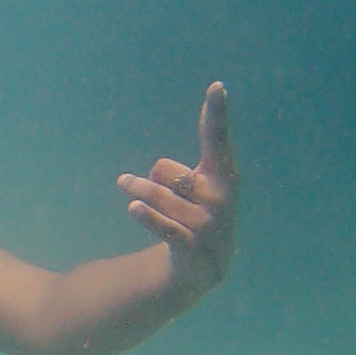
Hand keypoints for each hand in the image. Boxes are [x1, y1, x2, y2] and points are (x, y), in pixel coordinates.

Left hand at [119, 81, 237, 300]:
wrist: (204, 268)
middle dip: (155, 177)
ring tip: (131, 195)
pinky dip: (146, 216)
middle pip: (166, 170)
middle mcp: (221, 198)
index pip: (217, 140)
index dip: (216, 114)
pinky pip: (162, 225)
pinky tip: (133, 207)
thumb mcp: (192, 190)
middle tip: (157, 189)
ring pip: (157, 196)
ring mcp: (209, 225)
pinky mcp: (193, 248)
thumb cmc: (194, 215)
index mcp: (224, 177)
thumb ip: (175, 173)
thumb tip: (150, 173)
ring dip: (140, 193)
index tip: (217, 86)